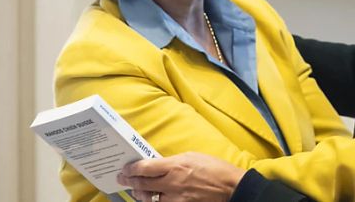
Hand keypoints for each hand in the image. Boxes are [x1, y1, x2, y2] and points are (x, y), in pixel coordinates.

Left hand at [117, 152, 246, 201]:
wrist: (231, 187)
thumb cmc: (215, 168)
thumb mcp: (192, 156)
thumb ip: (173, 162)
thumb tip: (157, 165)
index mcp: (175, 166)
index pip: (144, 168)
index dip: (131, 169)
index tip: (125, 169)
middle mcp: (172, 183)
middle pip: (143, 184)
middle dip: (130, 181)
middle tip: (123, 179)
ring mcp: (176, 199)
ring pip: (148, 199)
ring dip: (139, 194)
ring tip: (136, 190)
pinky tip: (151, 200)